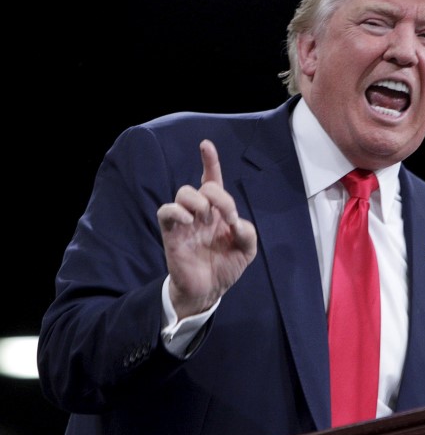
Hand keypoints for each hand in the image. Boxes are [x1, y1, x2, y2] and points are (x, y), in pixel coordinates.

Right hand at [157, 139, 257, 318]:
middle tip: (226, 216)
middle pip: (201, 186)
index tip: (205, 144)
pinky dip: (177, 211)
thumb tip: (235, 222)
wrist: (209, 289)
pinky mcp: (172, 233)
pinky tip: (189, 222)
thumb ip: (248, 232)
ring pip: (184, 193)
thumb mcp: (247, 249)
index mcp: (219, 212)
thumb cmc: (226, 266)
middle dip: (218, 195)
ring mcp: (185, 222)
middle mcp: (201, 212)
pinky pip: (166, 211)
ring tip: (205, 219)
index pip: (212, 180)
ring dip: (198, 201)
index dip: (209, 162)